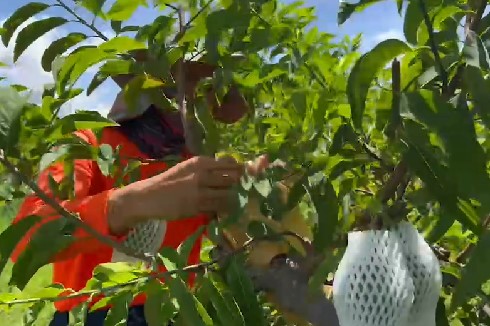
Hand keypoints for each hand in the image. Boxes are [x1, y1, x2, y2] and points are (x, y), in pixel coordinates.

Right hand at [109, 155, 269, 233]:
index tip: (250, 177)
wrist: (148, 196)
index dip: (244, 171)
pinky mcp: (197, 205)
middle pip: (234, 177)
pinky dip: (226, 208)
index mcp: (201, 162)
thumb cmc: (169, 182)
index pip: (231, 163)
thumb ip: (208, 170)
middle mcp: (202, 173)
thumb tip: (232, 172)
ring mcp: (200, 190)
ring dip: (236, 198)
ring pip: (229, 193)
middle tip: (247, 191)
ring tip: (237, 201)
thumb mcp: (188, 169)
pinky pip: (220, 207)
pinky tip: (226, 210)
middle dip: (243, 185)